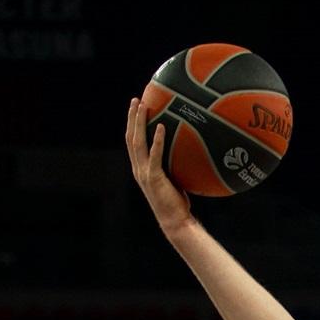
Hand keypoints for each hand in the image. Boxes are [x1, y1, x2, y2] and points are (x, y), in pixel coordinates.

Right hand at [125, 98, 192, 230]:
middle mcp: (138, 168)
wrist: (174, 220)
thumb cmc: (177, 201)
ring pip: (137, 143)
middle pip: (130, 137)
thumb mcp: (174, 178)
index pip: (132, 142)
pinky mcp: (154, 178)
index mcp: (140, 168)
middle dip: (132, 117)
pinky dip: (156, 140)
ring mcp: (144, 173)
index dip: (132, 124)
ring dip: (139, 123)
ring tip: (143, 106)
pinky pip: (154, 155)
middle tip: (136, 99)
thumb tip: (189, 149)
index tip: (136, 108)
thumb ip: (174, 164)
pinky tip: (161, 126)